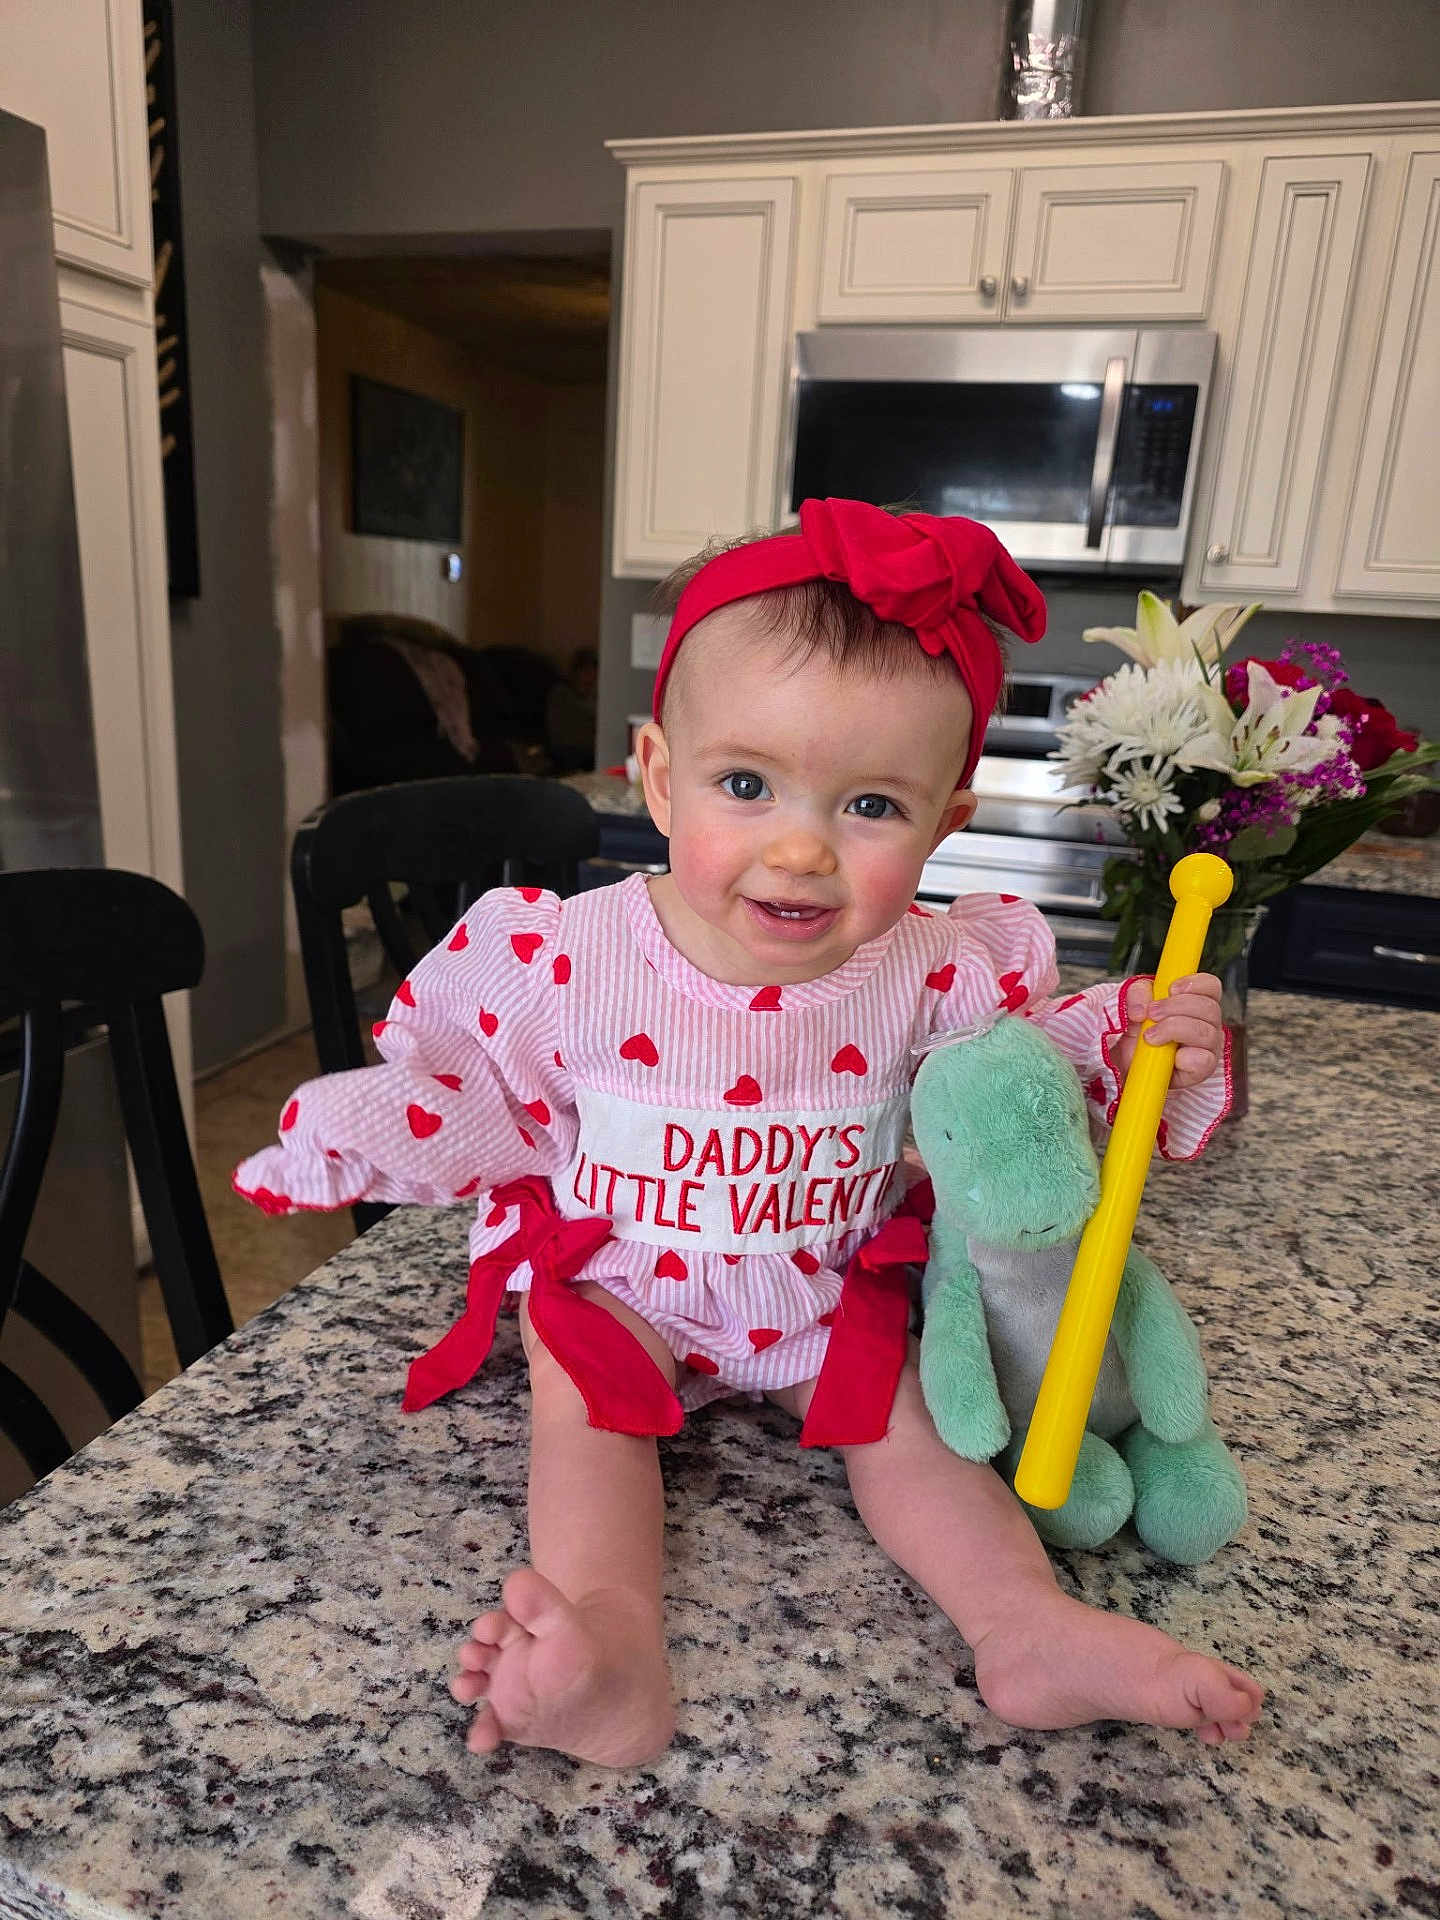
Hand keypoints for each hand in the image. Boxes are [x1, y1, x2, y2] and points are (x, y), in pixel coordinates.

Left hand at [1114, 973, 1223, 1091]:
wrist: (1128, 1065)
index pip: (1211, 986)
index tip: (1171, 989)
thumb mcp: (1133, 1006)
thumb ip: (1138, 994)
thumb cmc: (1138, 1033)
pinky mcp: (1202, 1069)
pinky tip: (1170, 1058)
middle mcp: (1208, 1023)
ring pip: (1205, 1032)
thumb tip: (1142, 1007)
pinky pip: (1204, 1060)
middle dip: (1174, 1007)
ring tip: (1149, 1037)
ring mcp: (1209, 1047)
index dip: (1195, 983)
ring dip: (1173, 1030)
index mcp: (1196, 1003)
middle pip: (1209, 1007)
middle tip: (1151, 1014)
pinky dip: (1184, 1057)